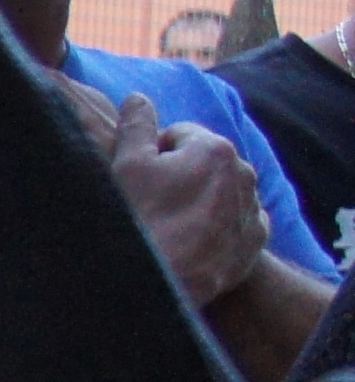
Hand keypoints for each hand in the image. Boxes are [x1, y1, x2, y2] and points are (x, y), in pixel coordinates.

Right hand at [68, 81, 269, 307]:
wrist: (158, 282)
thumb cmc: (139, 219)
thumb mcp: (126, 165)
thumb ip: (136, 125)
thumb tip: (139, 98)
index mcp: (215, 148)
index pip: (179, 135)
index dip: (153, 154)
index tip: (141, 180)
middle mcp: (243, 173)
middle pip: (204, 162)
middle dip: (182, 175)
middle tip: (153, 204)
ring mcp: (252, 208)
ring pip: (222, 191)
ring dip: (201, 200)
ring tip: (171, 226)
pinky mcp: (255, 240)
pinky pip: (238, 221)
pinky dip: (220, 226)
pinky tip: (194, 241)